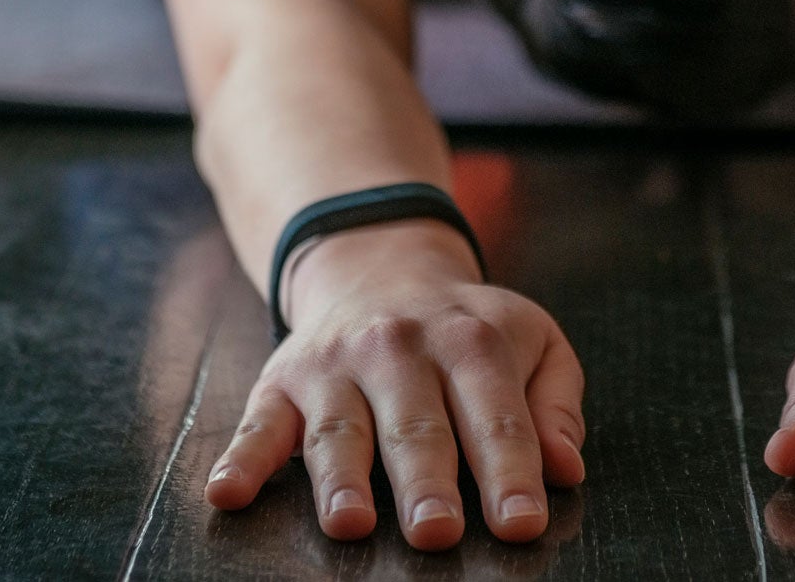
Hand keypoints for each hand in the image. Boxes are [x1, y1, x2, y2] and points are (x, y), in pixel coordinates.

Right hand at [203, 220, 587, 549]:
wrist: (379, 264)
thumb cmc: (466, 328)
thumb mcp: (532, 340)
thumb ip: (554, 402)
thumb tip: (566, 467)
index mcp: (473, 342)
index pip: (496, 415)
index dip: (510, 472)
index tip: (521, 523)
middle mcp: (400, 349)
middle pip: (416, 425)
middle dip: (427, 481)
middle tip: (438, 532)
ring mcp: (336, 365)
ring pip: (339, 429)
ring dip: (341, 478)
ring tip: (350, 522)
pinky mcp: (282, 381)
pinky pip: (258, 424)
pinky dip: (241, 460)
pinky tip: (228, 493)